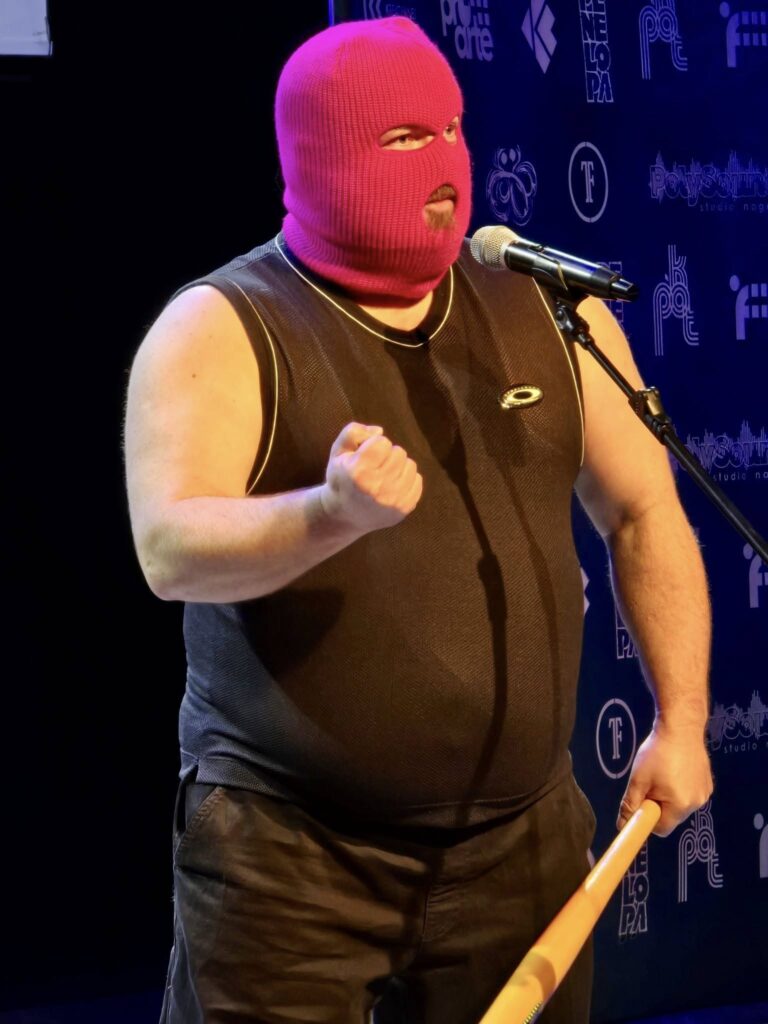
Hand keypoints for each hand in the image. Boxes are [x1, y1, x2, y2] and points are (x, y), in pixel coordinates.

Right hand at [319, 422, 422, 534]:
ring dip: (398, 466)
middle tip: (375, 467)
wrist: (345, 516)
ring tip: (384, 475)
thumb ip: (353, 433)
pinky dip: (406, 479)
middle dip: (387, 455)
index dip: (373, 445)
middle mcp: (377, 487)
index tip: (365, 456)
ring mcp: (393, 500)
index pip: (382, 442)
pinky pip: (417, 480)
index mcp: (358, 472)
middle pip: (398, 452)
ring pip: (410, 465)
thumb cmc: (342, 479)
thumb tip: (380, 431)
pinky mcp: (404, 508)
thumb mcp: (337, 453)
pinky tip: (392, 485)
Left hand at [617, 721, 712, 836]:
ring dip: (669, 796)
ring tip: (663, 773)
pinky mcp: (708, 783)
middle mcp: (697, 803)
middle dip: (658, 805)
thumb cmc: (657, 752)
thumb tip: (623, 824)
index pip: (661, 829)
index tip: (640, 804)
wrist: (681, 727)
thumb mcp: (639, 779)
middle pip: (672, 817)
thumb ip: (630, 804)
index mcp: (680, 805)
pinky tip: (675, 769)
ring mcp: (705, 793)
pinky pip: (690, 794)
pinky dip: (680, 788)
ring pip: (681, 805)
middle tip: (650, 784)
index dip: (647, 820)